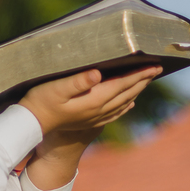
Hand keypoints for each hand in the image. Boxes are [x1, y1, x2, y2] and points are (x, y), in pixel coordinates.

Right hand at [19, 65, 161, 135]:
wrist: (32, 125)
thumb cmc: (41, 102)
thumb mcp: (56, 88)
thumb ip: (78, 81)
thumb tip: (97, 73)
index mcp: (94, 100)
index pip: (123, 84)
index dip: (139, 74)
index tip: (155, 65)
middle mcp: (98, 110)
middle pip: (127, 93)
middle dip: (143, 80)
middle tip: (157, 69)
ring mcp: (94, 117)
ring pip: (123, 103)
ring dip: (136, 91)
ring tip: (146, 81)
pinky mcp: (89, 121)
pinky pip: (114, 112)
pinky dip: (125, 105)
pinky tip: (129, 103)